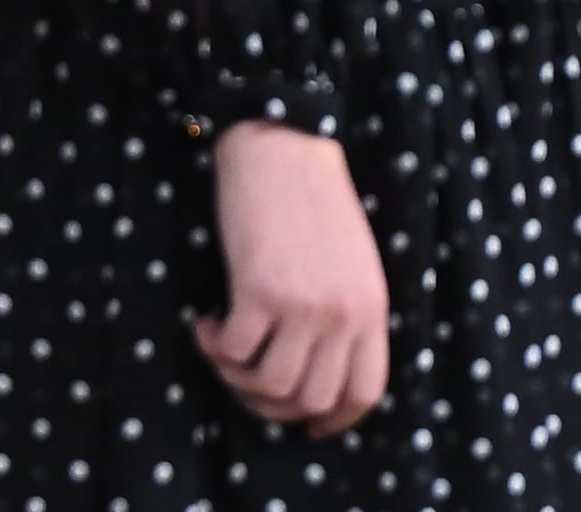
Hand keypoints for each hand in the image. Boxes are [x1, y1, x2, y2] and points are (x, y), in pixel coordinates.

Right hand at [193, 120, 390, 436]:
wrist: (286, 152)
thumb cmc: (314, 208)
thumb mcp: (352, 266)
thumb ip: (345, 318)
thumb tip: (314, 382)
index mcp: (373, 307)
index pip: (366, 390)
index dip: (334, 420)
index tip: (307, 427)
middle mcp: (345, 312)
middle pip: (311, 400)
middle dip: (270, 404)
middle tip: (244, 375)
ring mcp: (306, 305)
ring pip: (269, 388)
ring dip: (236, 377)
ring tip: (227, 343)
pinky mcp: (262, 294)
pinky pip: (232, 355)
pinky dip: (212, 347)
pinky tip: (207, 320)